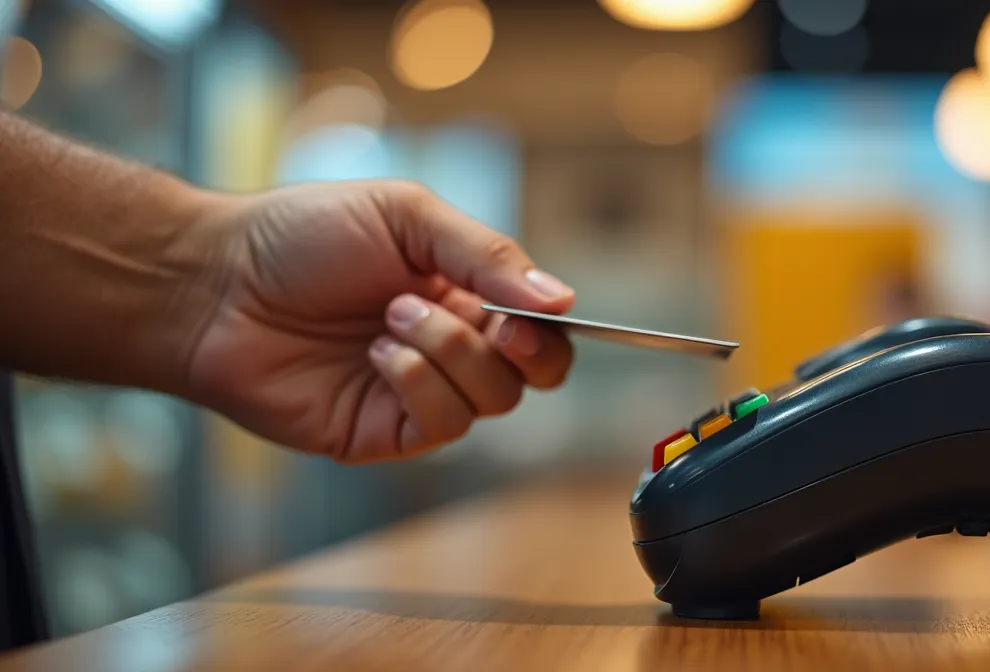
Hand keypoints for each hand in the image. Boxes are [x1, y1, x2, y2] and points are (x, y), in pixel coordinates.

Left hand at [185, 181, 574, 463]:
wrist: (217, 283)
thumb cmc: (302, 235)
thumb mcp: (407, 216)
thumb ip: (487, 254)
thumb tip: (562, 298)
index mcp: (464, 293)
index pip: (542, 329)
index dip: (551, 329)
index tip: (529, 313)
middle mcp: (451, 347)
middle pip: (532, 375)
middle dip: (523, 352)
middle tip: (492, 323)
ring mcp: (419, 393)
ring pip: (491, 400)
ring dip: (450, 351)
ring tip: (391, 317)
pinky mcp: (384, 432)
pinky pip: (440, 424)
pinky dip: (418, 382)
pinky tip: (375, 354)